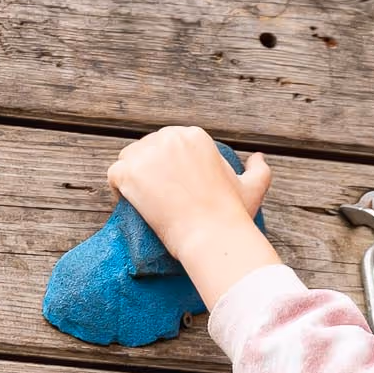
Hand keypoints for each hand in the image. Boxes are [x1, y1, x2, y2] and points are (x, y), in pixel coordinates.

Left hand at [107, 126, 280, 306]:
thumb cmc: (232, 216)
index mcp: (195, 136)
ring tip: (143, 200)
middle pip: (147, 148)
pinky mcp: (129, 173)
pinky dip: (117, 189)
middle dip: (149, 169)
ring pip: (128, 159)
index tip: (172, 186)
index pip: (169, 143)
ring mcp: (147, 154)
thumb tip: (257, 157)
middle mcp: (170, 138)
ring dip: (132, 177)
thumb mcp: (254, 188)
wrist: (212, 236)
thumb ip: (260, 169)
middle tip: (157, 197)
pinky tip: (128, 202)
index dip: (168, 165)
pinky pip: (113, 175)